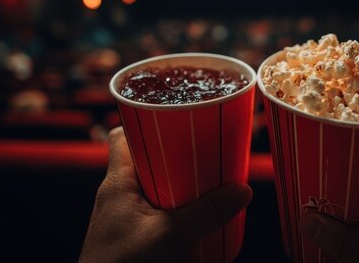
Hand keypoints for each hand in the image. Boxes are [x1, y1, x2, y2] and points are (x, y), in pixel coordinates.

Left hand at [80, 127, 252, 262]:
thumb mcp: (169, 237)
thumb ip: (206, 214)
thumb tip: (242, 191)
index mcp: (116, 183)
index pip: (121, 136)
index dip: (146, 123)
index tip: (178, 120)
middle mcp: (116, 196)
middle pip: (146, 160)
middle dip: (176, 156)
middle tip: (206, 153)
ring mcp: (123, 218)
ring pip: (153, 188)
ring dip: (179, 186)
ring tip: (209, 183)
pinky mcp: (132, 238)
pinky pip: (156, 213)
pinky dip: (176, 210)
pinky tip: (197, 218)